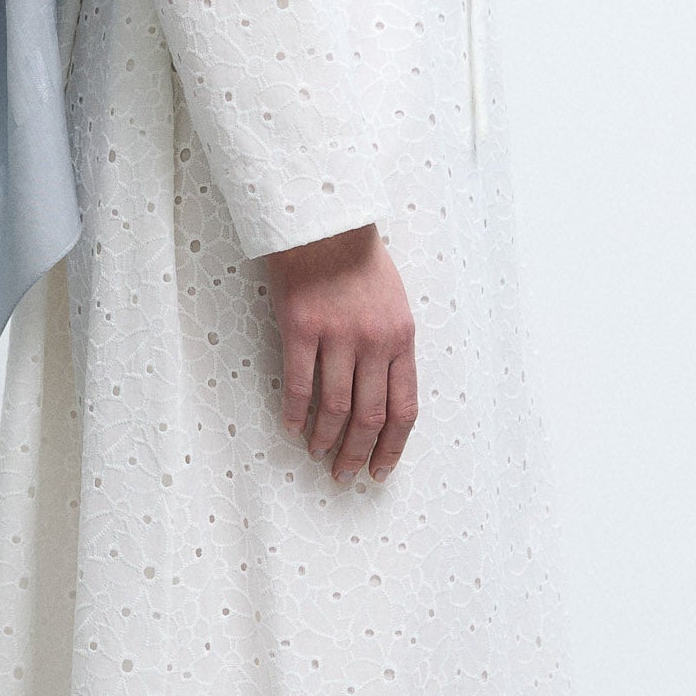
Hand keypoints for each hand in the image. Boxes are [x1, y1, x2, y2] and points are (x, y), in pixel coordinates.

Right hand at [263, 223, 417, 483]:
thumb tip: (382, 391)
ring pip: (335, 408)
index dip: (392, 446)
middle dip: (358, 453)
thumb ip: (391, 344)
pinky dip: (295, 412)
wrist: (324, 221)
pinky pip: (298, 384)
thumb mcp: (394, 301)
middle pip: (370, 416)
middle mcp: (374, 341)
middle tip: (345, 474)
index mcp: (402, 338)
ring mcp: (337, 335)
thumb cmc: (357, 259)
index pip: (404, 407)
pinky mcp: (301, 328)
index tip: (381, 469)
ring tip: (317, 453)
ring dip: (326, 439)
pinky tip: (291, 426)